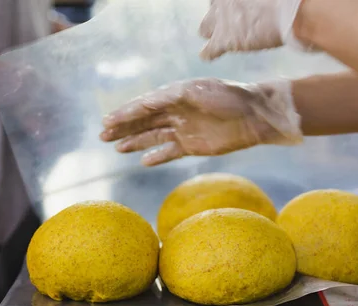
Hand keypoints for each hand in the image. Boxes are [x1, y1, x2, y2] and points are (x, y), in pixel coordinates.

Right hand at [100, 78, 301, 165]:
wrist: (254, 116)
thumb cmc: (227, 97)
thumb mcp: (196, 92)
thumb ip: (170, 97)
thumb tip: (145, 103)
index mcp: (174, 95)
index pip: (143, 106)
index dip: (124, 114)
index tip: (107, 121)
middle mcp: (176, 111)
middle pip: (144, 121)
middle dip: (124, 127)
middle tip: (103, 135)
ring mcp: (184, 129)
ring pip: (153, 136)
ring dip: (134, 141)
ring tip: (116, 147)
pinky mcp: (193, 146)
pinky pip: (170, 151)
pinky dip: (157, 156)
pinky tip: (143, 161)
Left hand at [199, 0, 305, 59]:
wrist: (288, 13)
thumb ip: (258, 1)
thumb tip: (261, 4)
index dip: (231, 3)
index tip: (243, 7)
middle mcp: (221, 1)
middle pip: (212, 7)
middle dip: (219, 14)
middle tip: (234, 20)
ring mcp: (220, 20)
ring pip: (204, 29)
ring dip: (211, 33)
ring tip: (222, 39)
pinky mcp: (223, 40)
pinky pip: (207, 51)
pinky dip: (208, 54)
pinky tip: (209, 56)